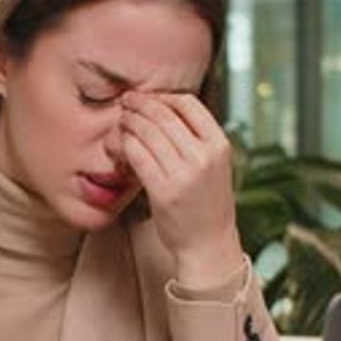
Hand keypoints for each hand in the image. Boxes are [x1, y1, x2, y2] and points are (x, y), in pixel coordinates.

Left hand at [121, 91, 242, 287]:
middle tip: (126, 102)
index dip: (164, 96)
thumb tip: (165, 110)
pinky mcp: (162, 190)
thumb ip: (197, 139)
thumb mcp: (215, 165)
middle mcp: (203, 156)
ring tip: (121, 121)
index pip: (189, 103)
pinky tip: (121, 144)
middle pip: (164, 114)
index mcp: (219, 145)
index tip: (149, 98)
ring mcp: (183, 174)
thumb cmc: (207, 204)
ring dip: (129, 122)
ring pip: (147, 131)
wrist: (208, 244)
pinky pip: (137, 155)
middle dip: (140, 104)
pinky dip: (125, 144)